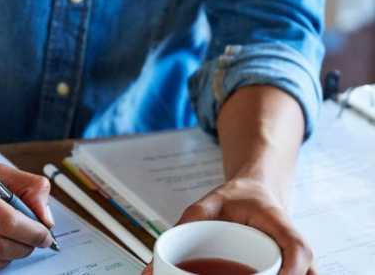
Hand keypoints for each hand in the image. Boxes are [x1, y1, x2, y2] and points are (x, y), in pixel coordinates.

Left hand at [141, 177, 316, 274]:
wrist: (256, 190)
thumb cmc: (238, 197)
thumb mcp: (208, 203)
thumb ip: (184, 227)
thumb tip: (150, 269)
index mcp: (277, 220)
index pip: (297, 248)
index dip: (293, 268)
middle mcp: (293, 243)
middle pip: (305, 271)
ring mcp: (296, 259)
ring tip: (242, 274)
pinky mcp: (291, 268)